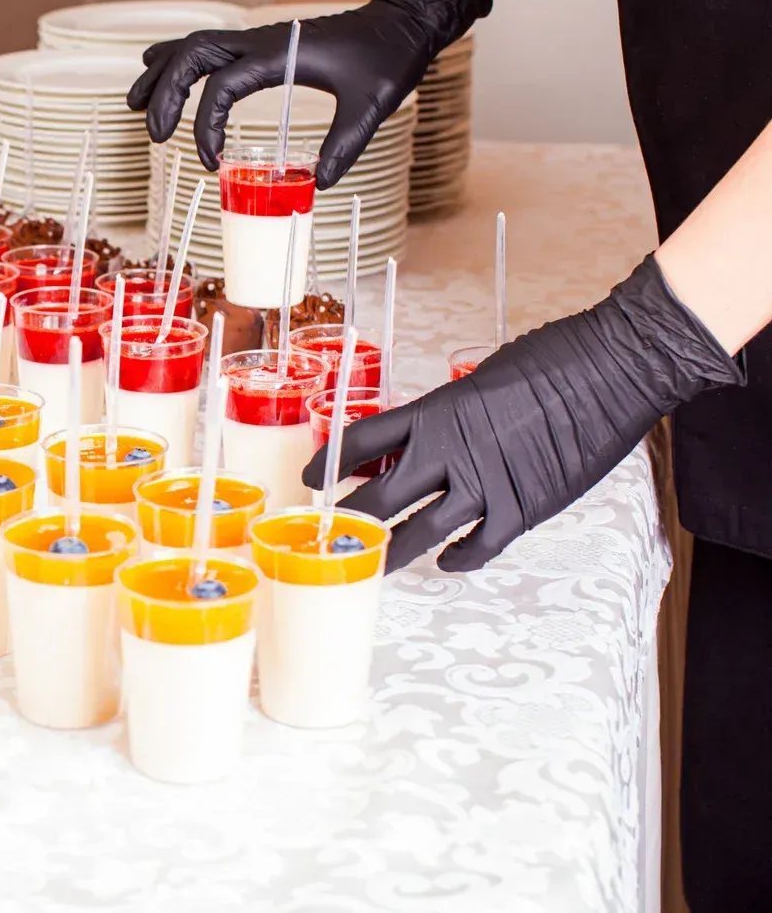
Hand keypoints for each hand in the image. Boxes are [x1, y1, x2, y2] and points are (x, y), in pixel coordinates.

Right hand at [126, 0, 492, 185]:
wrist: (402, 22)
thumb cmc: (388, 57)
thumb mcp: (371, 104)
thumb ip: (344, 144)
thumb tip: (317, 185)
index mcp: (280, 54)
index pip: (222, 85)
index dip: (206, 125)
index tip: (211, 162)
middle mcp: (260, 40)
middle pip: (192, 55)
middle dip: (165, 94)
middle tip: (154, 135)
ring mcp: (258, 39)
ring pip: (193, 45)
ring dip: (161, 73)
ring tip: (134, 103)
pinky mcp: (261, 44)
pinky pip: (208, 45)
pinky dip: (179, 59)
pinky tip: (162, 71)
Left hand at [303, 256, 740, 571]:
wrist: (613, 369)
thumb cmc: (553, 360)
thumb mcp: (482, 378)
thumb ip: (450, 412)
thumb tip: (429, 433)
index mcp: (434, 412)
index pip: (361, 442)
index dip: (328, 463)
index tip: (311, 477)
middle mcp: (448, 453)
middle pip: (378, 499)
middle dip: (350, 521)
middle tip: (332, 535)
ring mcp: (484, 485)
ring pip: (418, 534)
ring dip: (392, 552)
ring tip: (373, 564)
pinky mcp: (522, 510)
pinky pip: (477, 548)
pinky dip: (457, 559)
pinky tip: (446, 562)